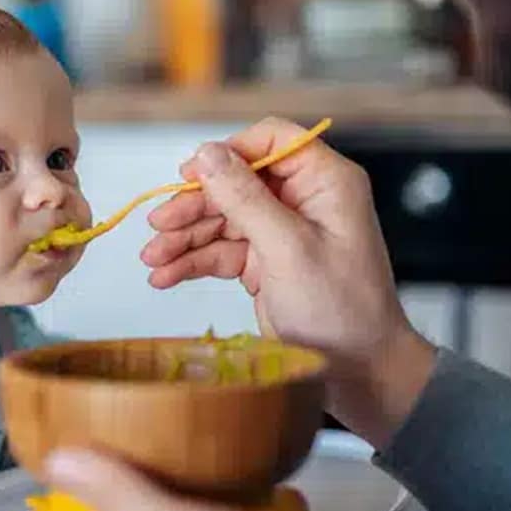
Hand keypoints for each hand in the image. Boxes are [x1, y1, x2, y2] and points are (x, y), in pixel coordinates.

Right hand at [141, 117, 435, 447]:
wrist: (358, 371)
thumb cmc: (342, 311)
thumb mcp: (288, 249)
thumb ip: (245, 198)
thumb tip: (207, 154)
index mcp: (325, 182)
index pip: (272, 139)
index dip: (228, 152)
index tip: (191, 174)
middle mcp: (303, 200)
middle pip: (235, 181)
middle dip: (194, 205)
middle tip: (159, 226)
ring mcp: (282, 232)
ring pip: (221, 217)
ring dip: (184, 237)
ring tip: (153, 260)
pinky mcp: (265, 262)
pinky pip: (220, 250)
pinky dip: (192, 262)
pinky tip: (165, 276)